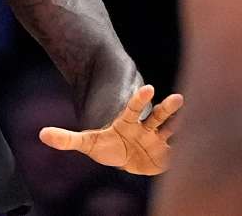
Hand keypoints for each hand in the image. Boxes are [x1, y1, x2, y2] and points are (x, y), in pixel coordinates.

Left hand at [39, 85, 183, 174]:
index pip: (133, 109)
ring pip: (170, 127)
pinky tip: (200, 143)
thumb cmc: (107, 142)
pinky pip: (179, 146)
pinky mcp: (166, 151)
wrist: (126, 148)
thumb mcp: (87, 142)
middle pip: (157, 115)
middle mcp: (145, 126)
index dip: (140, 100)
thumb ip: (67, 139)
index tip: (148, 89)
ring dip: (180, 122)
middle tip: (179, 98)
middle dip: (167, 108)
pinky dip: (186, 146)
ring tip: (194, 118)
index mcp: (127, 122)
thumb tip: (42, 134)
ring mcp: (157, 137)